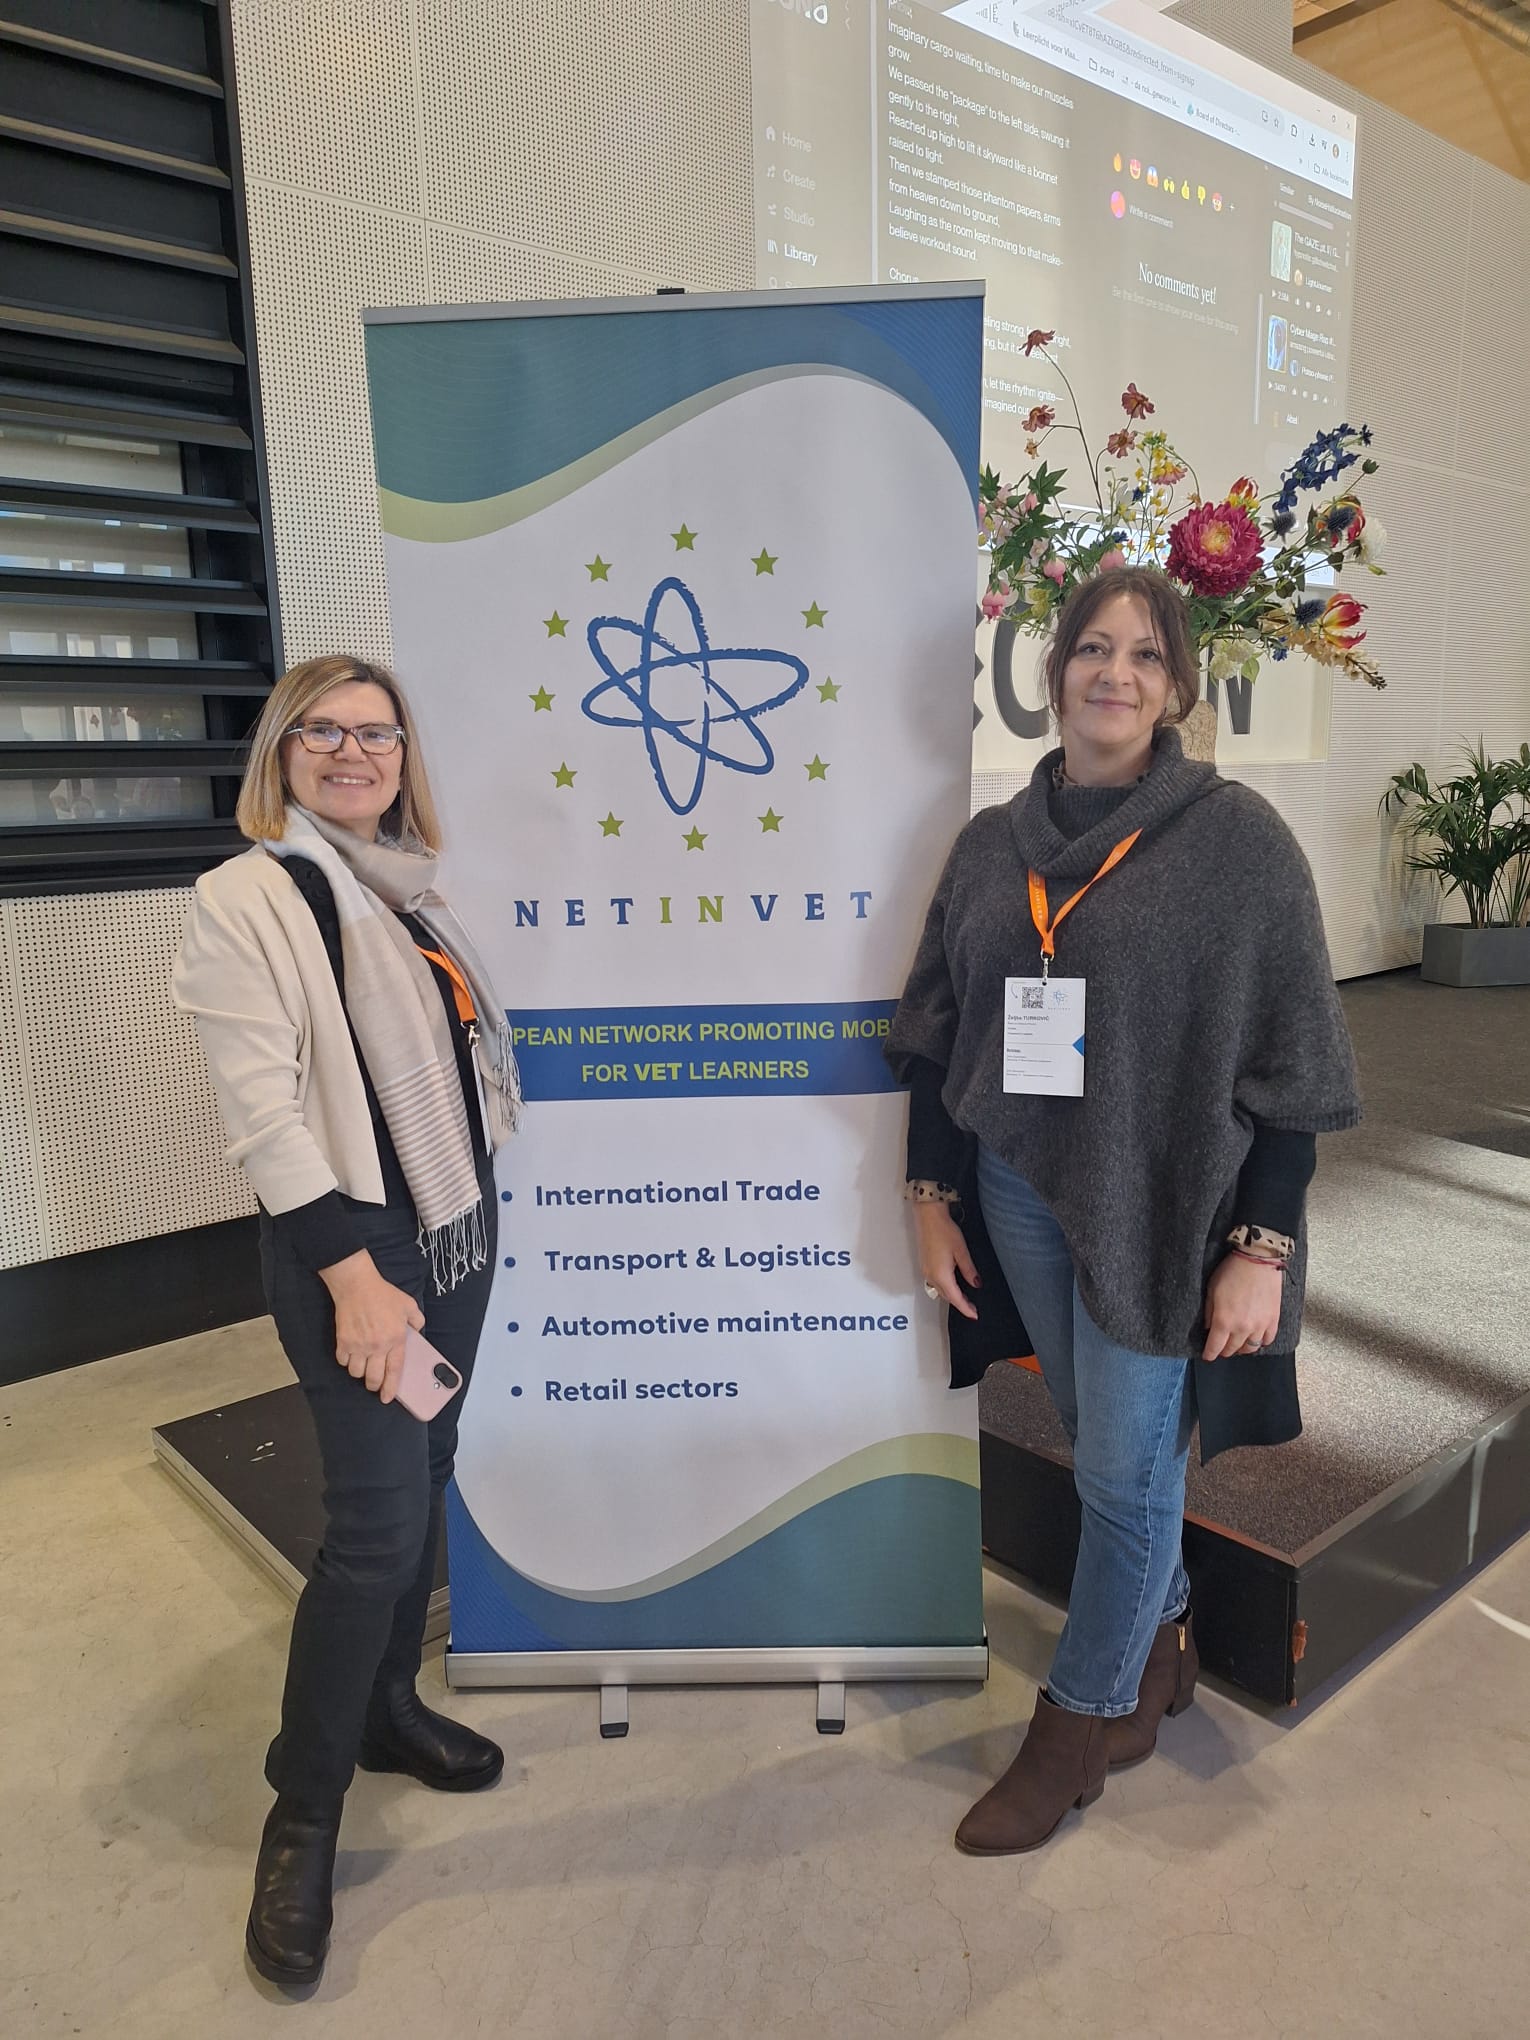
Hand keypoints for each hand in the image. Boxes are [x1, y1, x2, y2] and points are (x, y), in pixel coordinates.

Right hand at [319, 1250, 424, 1401]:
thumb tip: (418, 1330)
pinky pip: (343, 1361)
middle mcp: (377, 1345)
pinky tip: (351, 1353)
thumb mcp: (408, 1304)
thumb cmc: (382, 1293)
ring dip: (360, 1372)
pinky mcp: (343, 1341)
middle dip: (374, 1385)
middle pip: (373, 1378)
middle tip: (375, 1383)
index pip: (394, 1370)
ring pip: (356, 1372)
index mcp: (395, 1338)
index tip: (388, 1397)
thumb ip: (417, 1319)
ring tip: (363, 1364)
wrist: (357, 1285)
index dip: (391, 1387)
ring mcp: (359, 1345)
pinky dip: (346, 1361)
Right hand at [915, 1202, 979, 1320]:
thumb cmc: (943, 1230)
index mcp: (941, 1275)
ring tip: (965, 1298)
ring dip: (952, 1296)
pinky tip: (953, 1284)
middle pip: (947, 1297)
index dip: (966, 1309)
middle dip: (960, 1304)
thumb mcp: (962, 1251)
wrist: (928, 1216)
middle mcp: (931, 1276)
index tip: (975, 1315)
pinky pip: (935, 1282)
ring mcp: (926, 1270)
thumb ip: (969, 1270)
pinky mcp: (925, 1265)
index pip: (955, 1298)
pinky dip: (945, 1288)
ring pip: (940, 1290)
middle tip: (973, 1307)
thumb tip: (975, 1283)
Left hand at [1202, 1253, 1282, 1362]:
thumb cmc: (1232, 1271)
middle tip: (1220, 1347)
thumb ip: (1208, 1312)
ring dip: (1241, 1349)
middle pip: (1232, 1350)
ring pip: (1250, 1348)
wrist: (1258, 1260)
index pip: (1215, 1347)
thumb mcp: (1211, 1290)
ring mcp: (1260, 1326)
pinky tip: (1254, 1338)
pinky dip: (1260, 1342)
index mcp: (1224, 1321)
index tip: (1208, 1356)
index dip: (1209, 1354)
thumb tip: (1208, 1328)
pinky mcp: (1273, 1321)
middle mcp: (1242, 1328)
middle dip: (1224, 1351)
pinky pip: (1267, 1340)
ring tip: (1237, 1344)